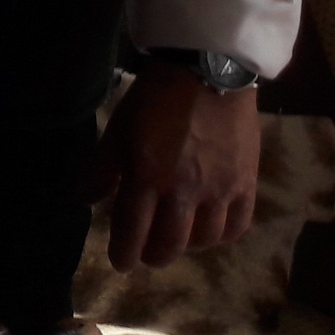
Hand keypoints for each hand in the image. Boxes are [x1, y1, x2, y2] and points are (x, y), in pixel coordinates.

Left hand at [91, 61, 261, 270]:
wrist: (207, 71)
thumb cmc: (155, 99)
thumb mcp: (119, 130)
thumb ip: (103, 169)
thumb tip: (88, 201)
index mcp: (147, 177)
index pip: (132, 231)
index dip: (124, 253)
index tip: (120, 263)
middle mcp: (184, 191)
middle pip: (169, 245)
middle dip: (153, 256)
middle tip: (146, 255)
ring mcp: (219, 190)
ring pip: (203, 241)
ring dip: (186, 248)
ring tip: (176, 241)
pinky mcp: (246, 184)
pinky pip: (237, 226)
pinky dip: (221, 236)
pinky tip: (210, 231)